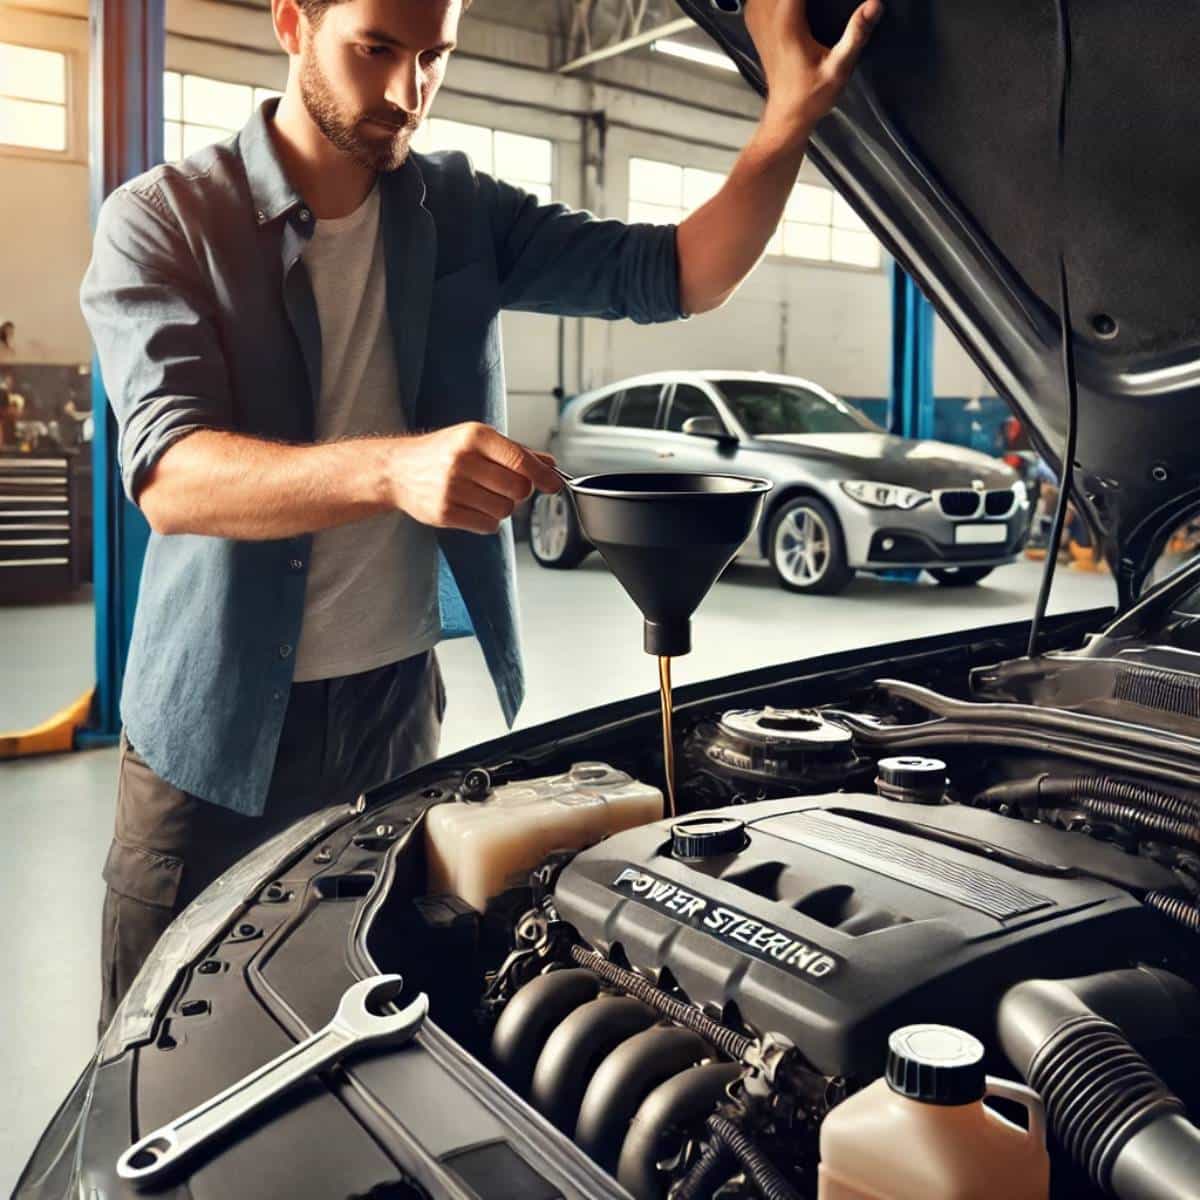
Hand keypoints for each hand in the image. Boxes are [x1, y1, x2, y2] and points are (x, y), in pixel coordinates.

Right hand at [389, 421, 561, 534]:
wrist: (398, 469)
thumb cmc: (444, 453)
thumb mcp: (477, 441)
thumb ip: (516, 452)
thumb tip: (552, 466)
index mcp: (474, 437)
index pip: (520, 461)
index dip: (543, 477)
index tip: (554, 485)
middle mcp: (463, 461)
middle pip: (518, 489)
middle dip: (520, 492)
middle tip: (505, 487)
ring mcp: (451, 488)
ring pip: (505, 510)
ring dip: (502, 507)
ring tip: (483, 495)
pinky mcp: (444, 513)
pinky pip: (488, 525)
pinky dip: (488, 520)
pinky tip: (473, 507)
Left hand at [745, 0, 882, 131]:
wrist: (787, 116)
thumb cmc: (810, 97)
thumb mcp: (839, 68)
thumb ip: (856, 34)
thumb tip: (873, 5)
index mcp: (788, 22)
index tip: (833, 0)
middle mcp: (769, 17)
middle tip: (825, 3)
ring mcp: (759, 22)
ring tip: (812, 6)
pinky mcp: (757, 27)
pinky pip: (760, 0)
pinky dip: (774, 0)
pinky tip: (794, 6)